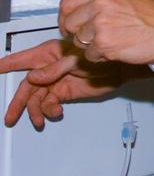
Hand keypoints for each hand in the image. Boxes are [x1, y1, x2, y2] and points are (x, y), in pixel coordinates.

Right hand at [0, 39, 123, 129]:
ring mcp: (55, 81)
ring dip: (35, 112)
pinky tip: (56, 113)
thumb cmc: (101, 57)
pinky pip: (49, 104)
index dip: (7, 64)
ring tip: (39, 121)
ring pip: (36, 99)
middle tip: (10, 118)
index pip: (22, 59)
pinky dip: (49, 111)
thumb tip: (33, 78)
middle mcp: (48, 68)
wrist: (120, 70)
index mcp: (49, 54)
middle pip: (26, 87)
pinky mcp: (63, 93)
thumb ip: (54, 69)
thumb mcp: (76, 60)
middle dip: (17, 103)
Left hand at [58, 0, 153, 65]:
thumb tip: (85, 8)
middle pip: (69, 23)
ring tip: (111, 42)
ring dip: (91, 46)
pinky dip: (100, 57)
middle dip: (77, 33)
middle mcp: (101, 2)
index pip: (68, 3)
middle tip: (89, 38)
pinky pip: (89, 55)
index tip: (69, 24)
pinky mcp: (103, 42)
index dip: (66, 17)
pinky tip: (116, 50)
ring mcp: (100, 22)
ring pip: (78, 40)